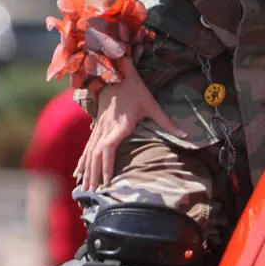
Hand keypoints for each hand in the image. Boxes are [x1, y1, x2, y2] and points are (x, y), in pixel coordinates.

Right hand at [74, 58, 186, 191]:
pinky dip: (81, 161)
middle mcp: (106, 128)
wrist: (114, 72)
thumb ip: (167, 122)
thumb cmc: (134, 89)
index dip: (107, 165)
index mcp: (120, 125)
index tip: (108, 182)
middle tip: (92, 193)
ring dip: (86, 171)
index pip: (109, 149)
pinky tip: (77, 173)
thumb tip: (186, 135)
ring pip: (89, 153)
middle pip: (96, 155)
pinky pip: (86, 147)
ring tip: (84, 188)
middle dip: (94, 175)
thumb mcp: (152, 104)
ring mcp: (99, 127)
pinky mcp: (96, 126)